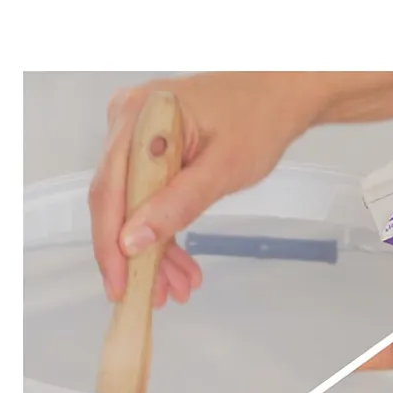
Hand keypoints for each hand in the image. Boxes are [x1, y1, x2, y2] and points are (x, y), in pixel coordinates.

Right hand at [89, 73, 323, 306]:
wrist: (283, 94)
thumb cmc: (260, 120)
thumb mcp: (222, 170)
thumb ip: (177, 205)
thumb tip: (132, 242)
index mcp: (138, 117)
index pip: (109, 191)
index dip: (110, 245)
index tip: (119, 287)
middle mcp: (127, 122)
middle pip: (117, 202)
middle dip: (137, 256)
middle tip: (156, 297)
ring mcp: (139, 136)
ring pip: (134, 206)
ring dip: (154, 251)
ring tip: (177, 288)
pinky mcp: (153, 150)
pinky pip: (149, 197)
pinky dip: (164, 231)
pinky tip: (180, 265)